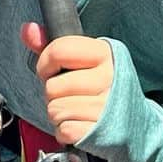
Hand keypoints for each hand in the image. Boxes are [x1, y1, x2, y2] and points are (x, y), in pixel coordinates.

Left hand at [21, 21, 113, 145]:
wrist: (134, 123)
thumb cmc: (102, 86)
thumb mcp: (83, 60)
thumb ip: (52, 45)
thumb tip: (28, 30)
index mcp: (104, 53)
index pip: (59, 50)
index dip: (45, 63)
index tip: (50, 71)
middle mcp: (109, 77)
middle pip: (53, 86)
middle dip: (53, 93)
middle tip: (69, 95)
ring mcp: (106, 106)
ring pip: (55, 109)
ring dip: (59, 113)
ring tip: (75, 109)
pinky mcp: (101, 131)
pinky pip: (65, 129)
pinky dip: (65, 131)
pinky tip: (79, 124)